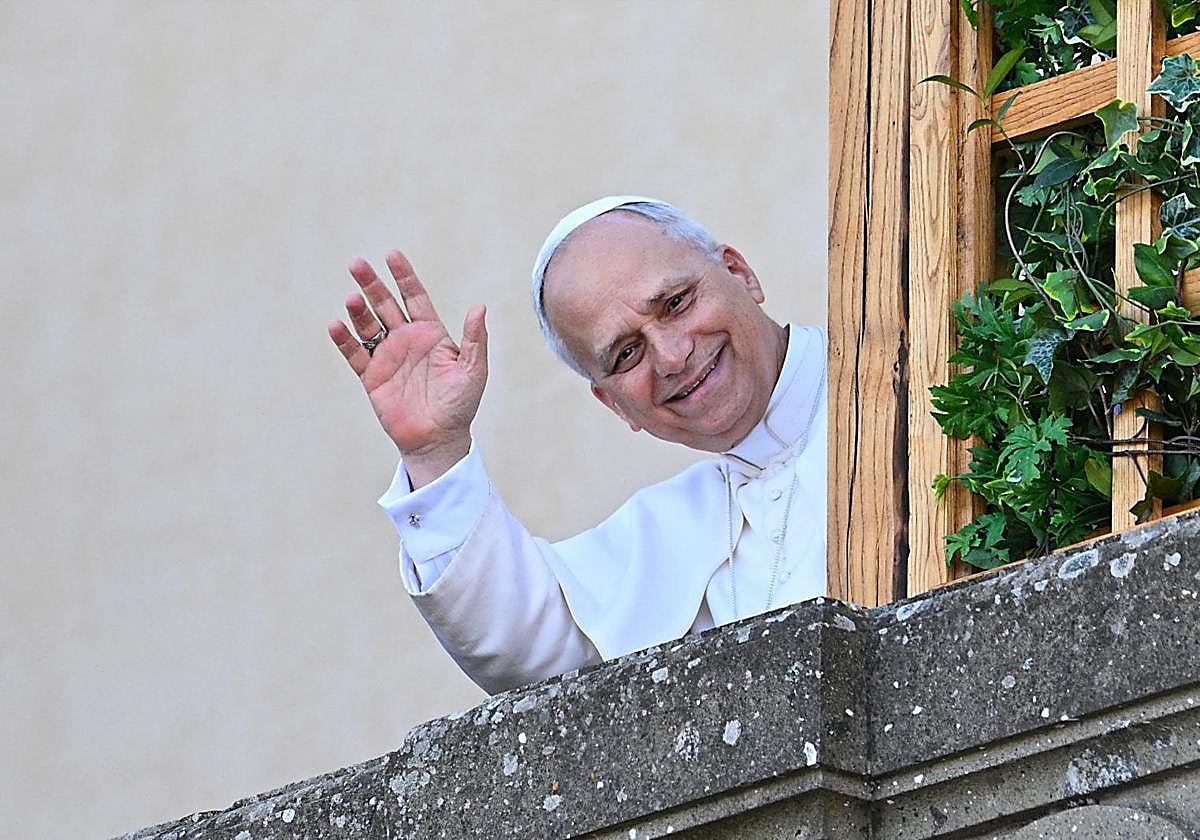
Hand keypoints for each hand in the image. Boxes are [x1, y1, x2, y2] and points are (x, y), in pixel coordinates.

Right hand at [328, 251, 486, 487]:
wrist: (439, 438)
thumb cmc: (460, 404)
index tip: (392, 255)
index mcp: (431, 333)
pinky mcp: (372, 376)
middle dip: (372, 284)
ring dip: (358, 311)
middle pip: (385, 304)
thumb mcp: (473, 370)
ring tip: (352, 298)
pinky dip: (344, 340)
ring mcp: (387, 356)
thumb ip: (475, 338)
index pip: (414, 296)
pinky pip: (355, 354)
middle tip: (357, 264)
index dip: (404, 276)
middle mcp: (406, 340)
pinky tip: (336, 326)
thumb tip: (479, 306)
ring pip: (368, 325)